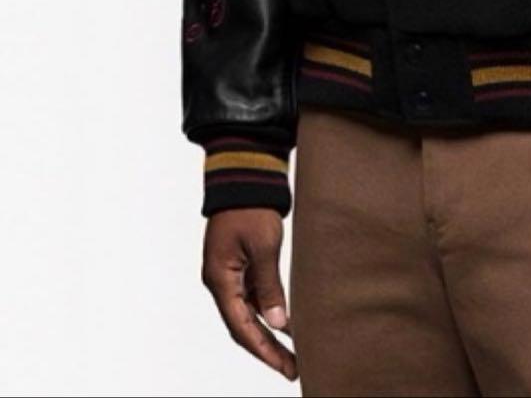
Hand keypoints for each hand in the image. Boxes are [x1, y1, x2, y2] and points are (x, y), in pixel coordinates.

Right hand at [202, 208, 297, 381]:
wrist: (244, 178)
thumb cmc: (251, 208)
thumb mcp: (264, 246)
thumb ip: (269, 286)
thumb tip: (278, 323)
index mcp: (220, 279)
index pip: (241, 327)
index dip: (264, 350)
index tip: (286, 367)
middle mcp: (220, 282)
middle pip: (243, 326)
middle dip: (267, 349)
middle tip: (293, 368)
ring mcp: (228, 275)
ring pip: (247, 314)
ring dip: (268, 333)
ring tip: (294, 352)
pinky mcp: (239, 266)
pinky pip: (251, 298)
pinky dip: (268, 313)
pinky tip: (286, 322)